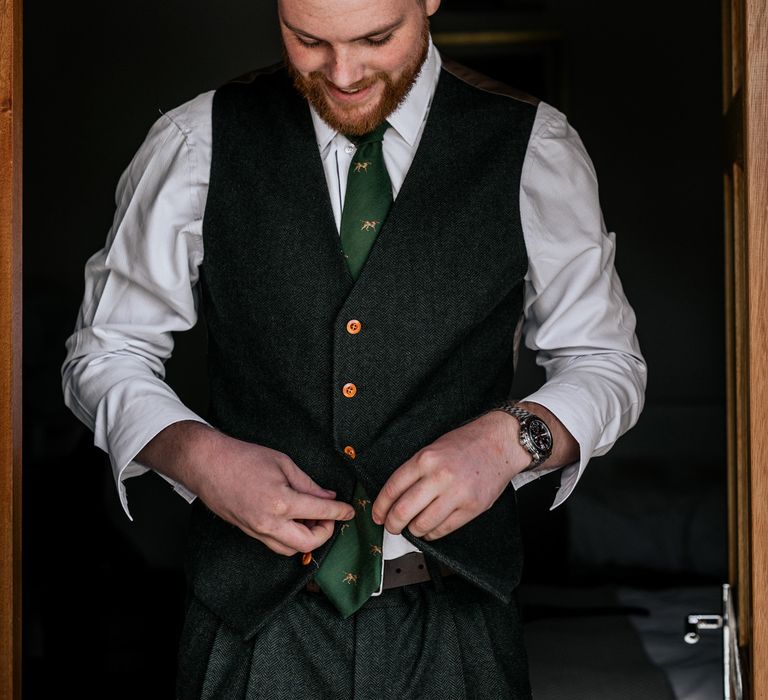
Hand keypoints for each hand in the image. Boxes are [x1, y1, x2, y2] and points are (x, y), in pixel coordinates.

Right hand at [138, 422, 355, 556]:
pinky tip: (294, 520)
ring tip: (311, 518)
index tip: (349, 512)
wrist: (207, 464)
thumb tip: (327, 496)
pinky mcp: (248, 532)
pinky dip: (289, 537)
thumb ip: (308, 484)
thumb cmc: (242, 458)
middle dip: (325, 533)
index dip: (339, 512)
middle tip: (330, 518)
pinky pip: (274, 544)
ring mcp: (256, 530)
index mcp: (281, 502)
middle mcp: (269, 522)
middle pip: (308, 543)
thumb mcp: (283, 463)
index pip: (320, 513)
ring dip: (306, 538)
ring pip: (290, 549)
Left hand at [371, 410, 527, 540]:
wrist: (500, 442)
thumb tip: (394, 498)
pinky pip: (444, 529)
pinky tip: (430, 530)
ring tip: (413, 528)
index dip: (380, 507)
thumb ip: (415, 471)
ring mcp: (457, 493)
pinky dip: (432, 534)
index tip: (377, 515)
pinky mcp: (472, 507)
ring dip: (413, 531)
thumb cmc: (465, 444)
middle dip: (392, 524)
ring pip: (422, 525)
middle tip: (391, 527)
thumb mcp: (433, 448)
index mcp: (425, 459)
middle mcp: (439, 476)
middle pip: (403, 511)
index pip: (392, 488)